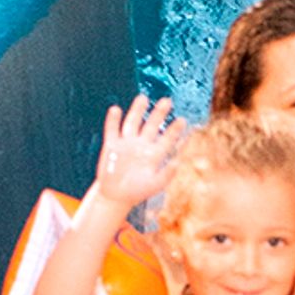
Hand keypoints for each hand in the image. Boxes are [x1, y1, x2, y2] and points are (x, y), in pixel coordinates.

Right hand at [92, 91, 184, 212]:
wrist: (116, 196)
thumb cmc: (138, 191)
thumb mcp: (155, 184)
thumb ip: (167, 174)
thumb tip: (179, 162)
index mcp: (154, 154)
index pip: (167, 139)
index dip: (174, 131)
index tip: (183, 121)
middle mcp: (142, 145)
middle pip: (151, 125)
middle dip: (158, 114)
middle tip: (167, 101)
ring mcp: (127, 143)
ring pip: (133, 123)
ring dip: (137, 111)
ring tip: (143, 97)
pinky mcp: (112, 145)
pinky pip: (112, 130)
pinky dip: (113, 120)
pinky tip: (116, 109)